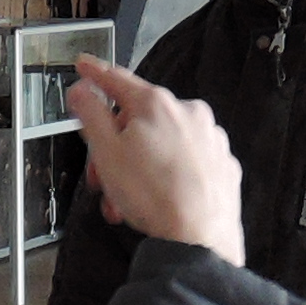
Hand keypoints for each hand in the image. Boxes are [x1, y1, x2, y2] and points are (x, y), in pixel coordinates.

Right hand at [66, 56, 241, 268]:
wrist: (199, 238)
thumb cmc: (155, 198)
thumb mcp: (106, 152)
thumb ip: (91, 114)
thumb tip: (83, 90)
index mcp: (157, 104)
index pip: (117, 80)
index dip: (94, 74)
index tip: (84, 67)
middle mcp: (189, 114)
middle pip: (138, 121)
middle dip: (114, 148)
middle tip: (101, 176)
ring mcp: (210, 139)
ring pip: (162, 145)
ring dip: (138, 168)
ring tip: (127, 200)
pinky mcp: (222, 165)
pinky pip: (186, 163)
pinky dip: (167, 176)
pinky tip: (157, 199)